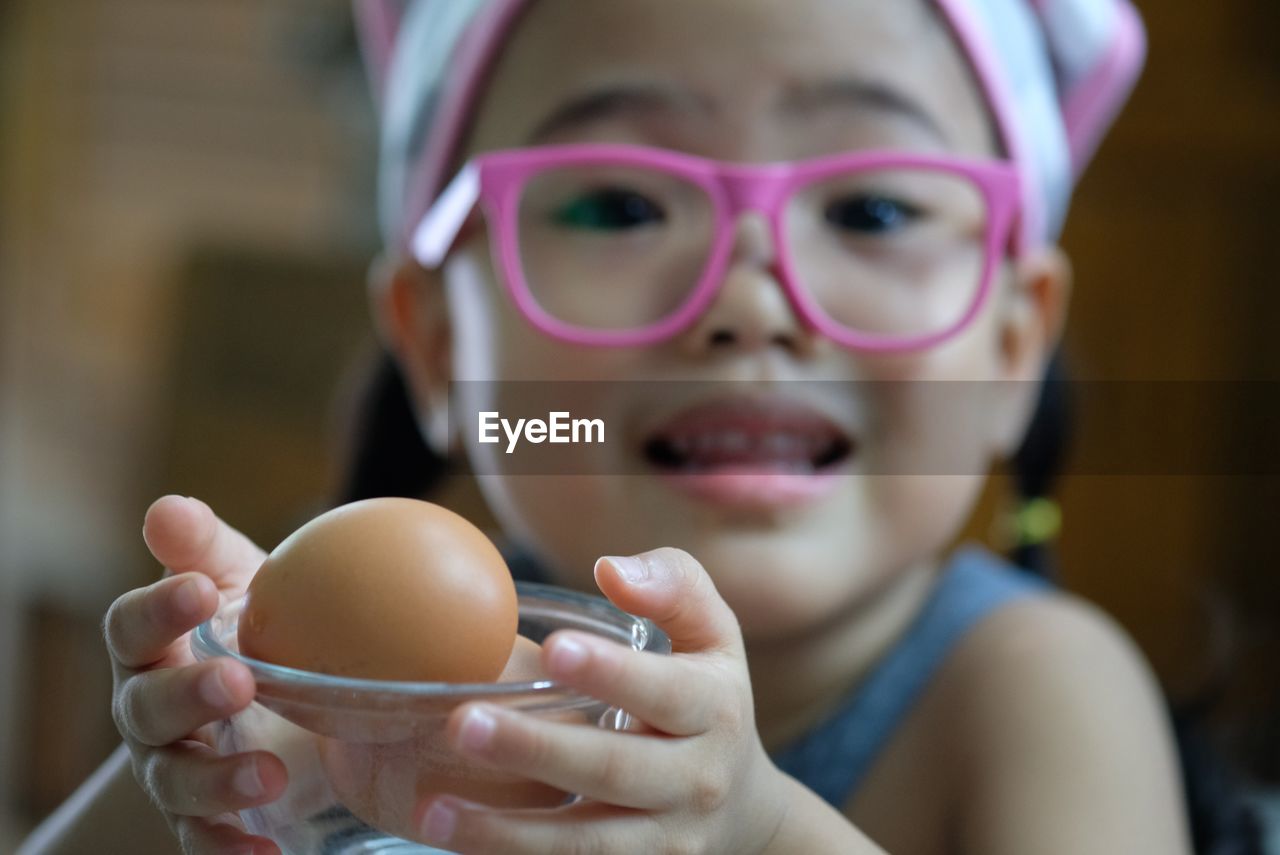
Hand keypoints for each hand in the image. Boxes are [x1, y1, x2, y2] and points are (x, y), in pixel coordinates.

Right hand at [104, 495, 286, 853]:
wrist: (282, 702)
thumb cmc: (252, 624)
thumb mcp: (239, 579)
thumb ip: (205, 547)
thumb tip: (168, 506)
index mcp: (153, 648)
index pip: (132, 627)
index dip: (158, 609)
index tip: (197, 588)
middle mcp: (149, 713)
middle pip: (146, 710)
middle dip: (187, 697)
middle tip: (239, 682)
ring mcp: (173, 769)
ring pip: (174, 782)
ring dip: (216, 781)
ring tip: (270, 775)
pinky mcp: (207, 819)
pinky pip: (203, 843)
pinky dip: (228, 852)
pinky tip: (267, 854)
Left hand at [413, 548, 791, 853]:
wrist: (745, 812)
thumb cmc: (708, 698)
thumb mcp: (715, 636)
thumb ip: (674, 586)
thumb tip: (610, 570)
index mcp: (714, 710)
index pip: (666, 692)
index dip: (611, 673)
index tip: (553, 648)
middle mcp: (695, 781)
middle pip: (614, 770)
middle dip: (537, 749)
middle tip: (464, 723)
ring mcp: (665, 842)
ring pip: (586, 844)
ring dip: (506, 833)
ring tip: (434, 811)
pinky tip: (455, 847)